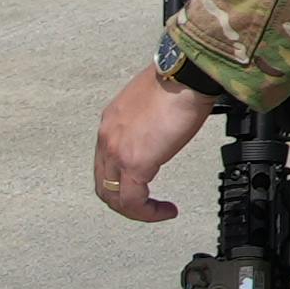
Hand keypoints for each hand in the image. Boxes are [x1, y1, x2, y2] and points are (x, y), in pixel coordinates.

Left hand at [94, 65, 217, 223]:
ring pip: (114, 197)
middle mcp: (107, 138)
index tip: (143, 186)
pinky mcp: (134, 163)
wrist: (186, 76)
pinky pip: (133, 202)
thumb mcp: (152, 104)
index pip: (105, 163)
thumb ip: (147, 123)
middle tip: (146, 207)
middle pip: (104, 185)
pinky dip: (147, 213)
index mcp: (111, 122)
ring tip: (157, 212)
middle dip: (124, 201)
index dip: (121, 181)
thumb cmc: (177, 82)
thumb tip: (160, 133)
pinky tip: (165, 211)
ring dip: (136, 210)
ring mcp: (117, 152)